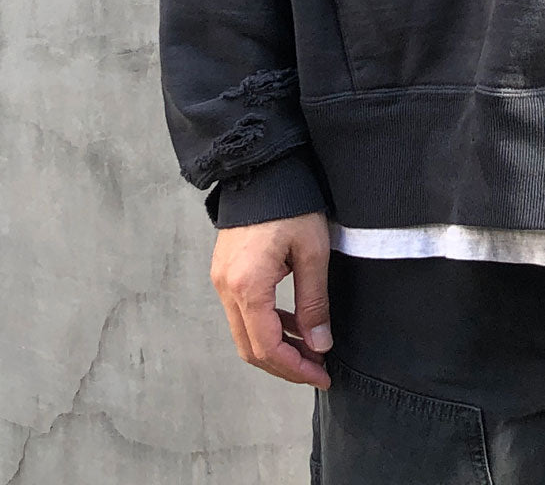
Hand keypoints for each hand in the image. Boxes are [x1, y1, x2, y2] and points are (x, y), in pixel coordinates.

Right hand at [210, 211, 332, 387]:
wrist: (263, 169)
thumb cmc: (291, 204)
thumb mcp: (313, 251)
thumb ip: (314, 301)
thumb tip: (319, 344)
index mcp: (248, 285)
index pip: (267, 347)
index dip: (295, 368)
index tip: (321, 374)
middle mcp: (227, 288)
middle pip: (251, 348)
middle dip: (285, 365)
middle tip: (317, 369)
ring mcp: (222, 281)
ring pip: (245, 333)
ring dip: (276, 346)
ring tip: (311, 349)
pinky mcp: (225, 272)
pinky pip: (243, 313)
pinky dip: (266, 325)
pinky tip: (293, 324)